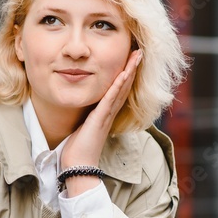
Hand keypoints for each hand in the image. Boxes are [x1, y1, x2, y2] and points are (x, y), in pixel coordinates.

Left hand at [60, 50, 142, 196]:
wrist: (78, 167)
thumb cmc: (78, 150)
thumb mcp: (82, 127)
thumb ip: (85, 117)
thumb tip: (82, 111)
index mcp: (105, 114)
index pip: (118, 90)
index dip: (125, 74)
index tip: (130, 59)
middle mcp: (109, 113)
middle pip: (125, 86)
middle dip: (132, 67)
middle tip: (140, 51)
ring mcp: (107, 115)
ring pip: (121, 89)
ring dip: (130, 71)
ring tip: (137, 55)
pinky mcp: (100, 119)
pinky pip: (111, 99)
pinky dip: (118, 85)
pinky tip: (123, 73)